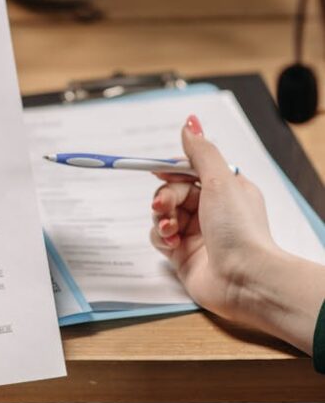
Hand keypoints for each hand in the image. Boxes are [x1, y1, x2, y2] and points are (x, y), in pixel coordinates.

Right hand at [149, 115, 324, 353]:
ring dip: (161, 218)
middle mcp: (211, 211)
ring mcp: (196, 234)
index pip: (191, 172)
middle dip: (165, 197)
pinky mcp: (182, 255)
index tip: (158, 171)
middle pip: (173, 193)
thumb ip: (201, 152)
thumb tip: (190, 123)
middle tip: (163, 206)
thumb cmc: (240, 230)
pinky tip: (172, 242)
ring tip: (171, 227)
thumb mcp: (220, 181)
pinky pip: (159, 238)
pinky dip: (161, 237)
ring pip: (162, 215)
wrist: (244, 279)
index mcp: (227, 191)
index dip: (172, 171)